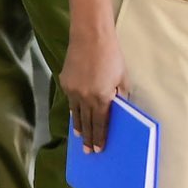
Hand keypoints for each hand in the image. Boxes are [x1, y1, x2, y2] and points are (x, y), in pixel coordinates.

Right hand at [61, 30, 127, 151]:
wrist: (90, 36)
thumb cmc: (111, 55)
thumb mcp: (122, 78)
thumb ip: (120, 96)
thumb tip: (119, 108)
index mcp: (101, 98)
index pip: (100, 124)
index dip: (99, 137)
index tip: (98, 149)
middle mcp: (84, 98)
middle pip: (86, 123)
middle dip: (87, 137)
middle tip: (87, 150)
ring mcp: (72, 91)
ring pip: (75, 114)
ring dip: (78, 126)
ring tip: (79, 136)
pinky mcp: (65, 82)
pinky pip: (70, 101)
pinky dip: (73, 110)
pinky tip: (75, 115)